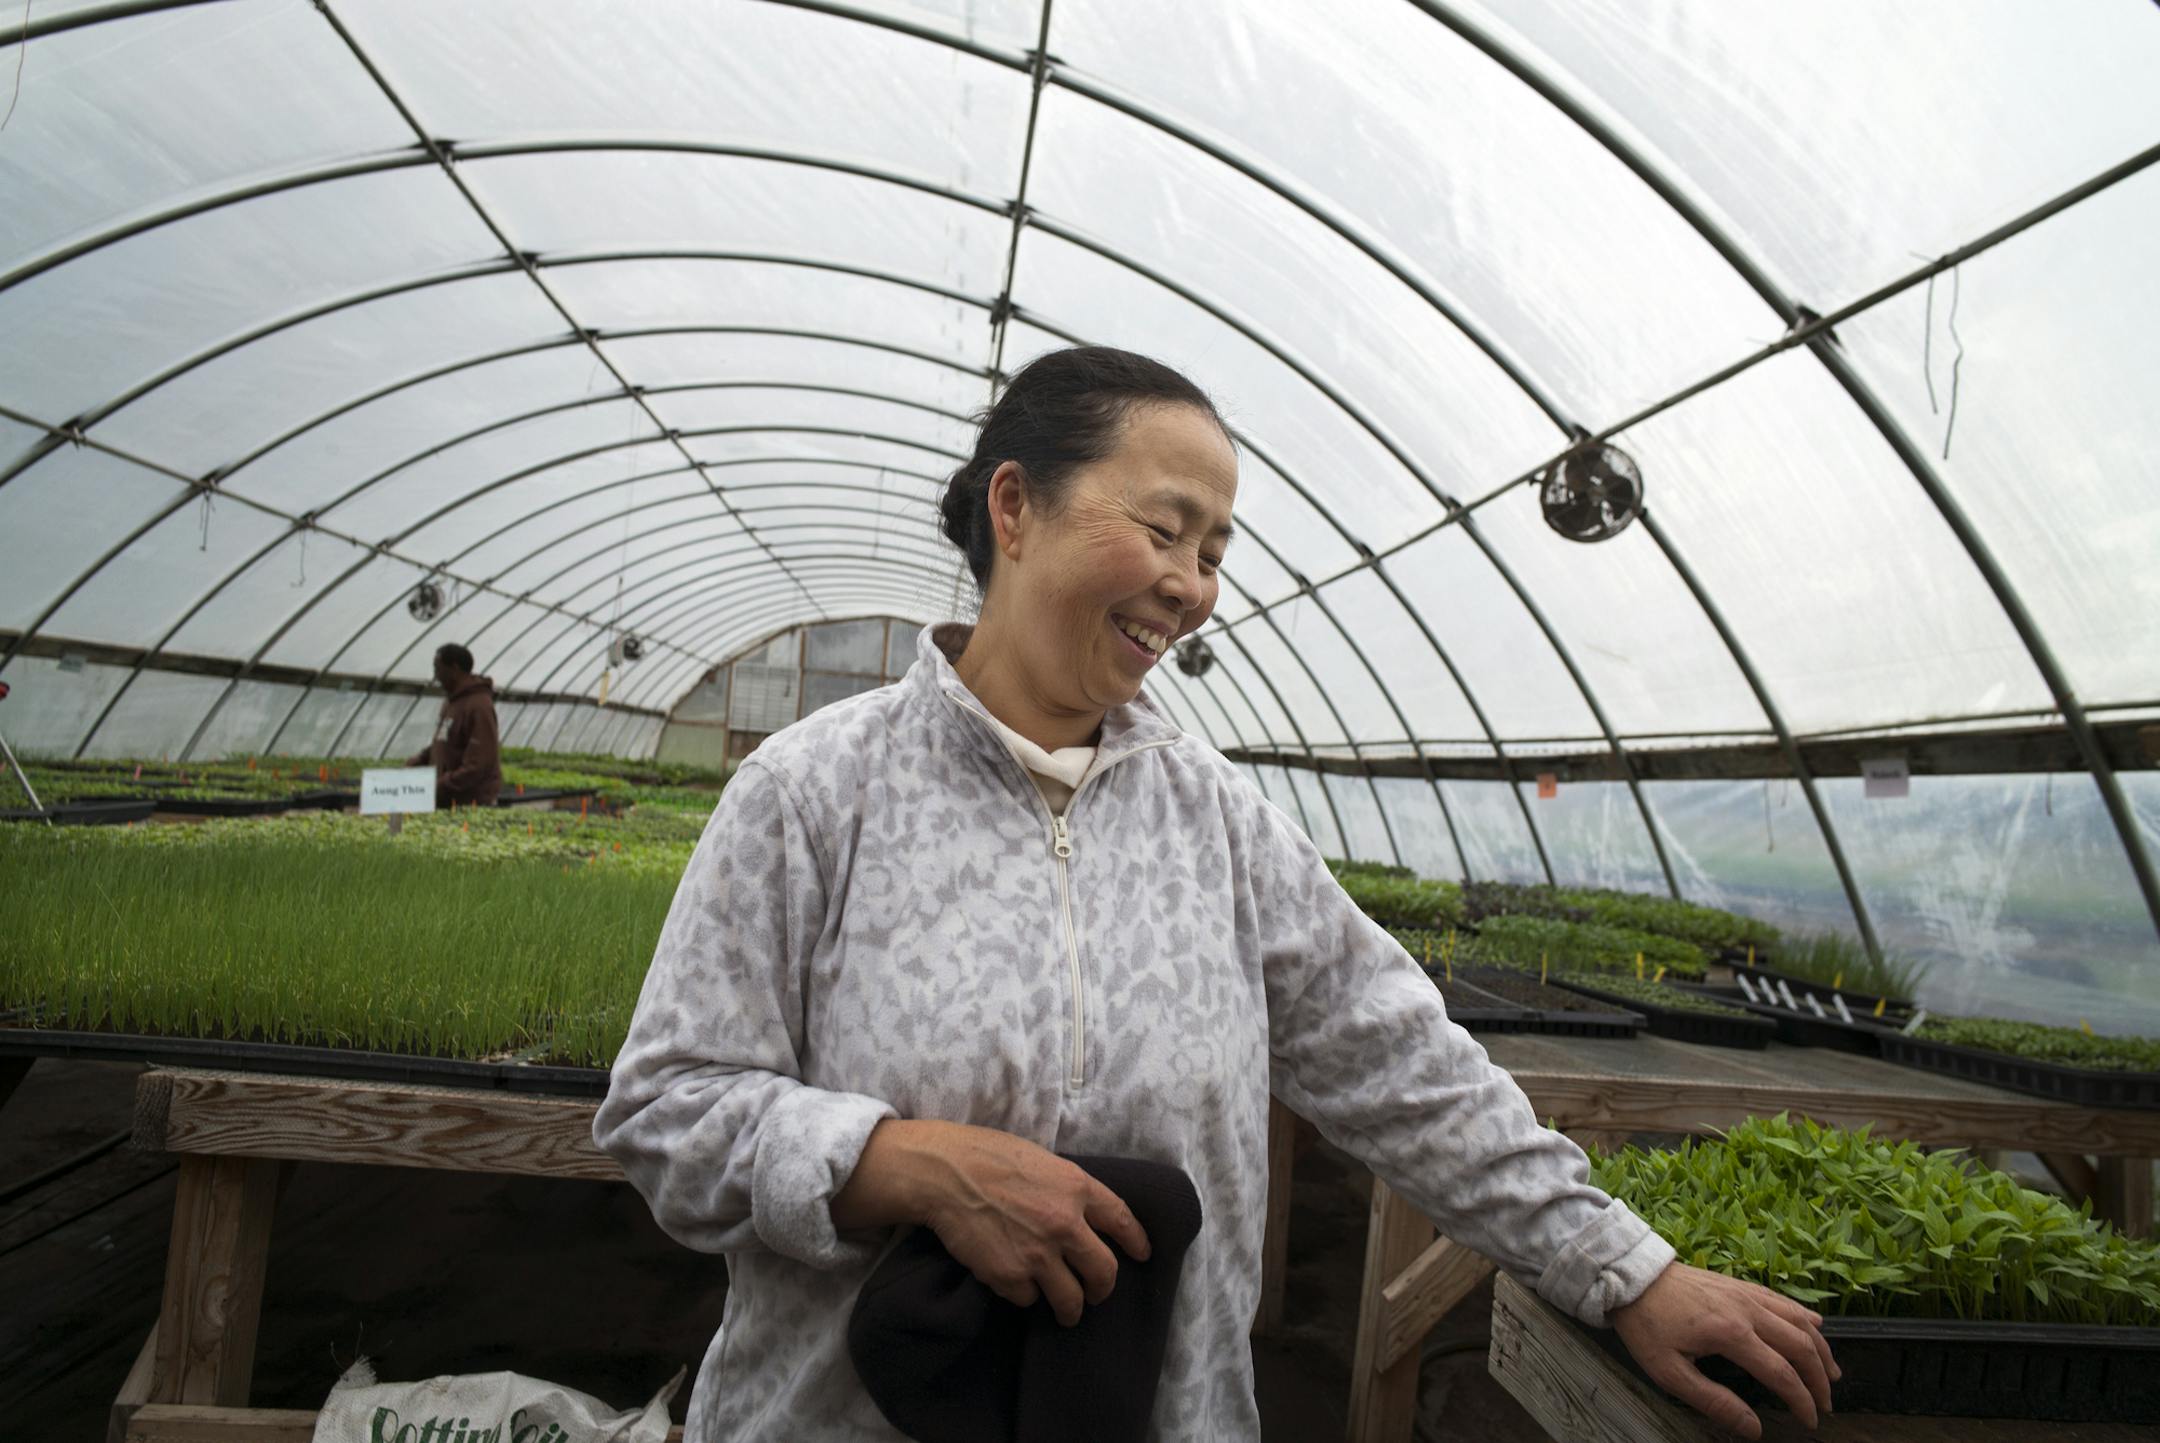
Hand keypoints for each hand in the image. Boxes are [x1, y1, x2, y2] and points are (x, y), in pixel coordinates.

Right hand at [834, 1120, 1150, 1326]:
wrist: (947, 1173)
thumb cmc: (989, 1156)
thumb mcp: (1042, 1160)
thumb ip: (1067, 1188)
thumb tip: (1081, 1212)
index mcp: (1078, 1188)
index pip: (1123, 1220)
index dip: (1137, 1241)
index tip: (1142, 1255)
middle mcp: (1066, 1224)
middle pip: (1104, 1272)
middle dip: (1103, 1289)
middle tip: (1096, 1294)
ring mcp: (1039, 1254)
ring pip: (1071, 1299)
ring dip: (1070, 1309)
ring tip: (1065, 1312)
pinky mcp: (1011, 1277)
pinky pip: (1029, 1299)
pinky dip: (1026, 1296)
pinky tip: (1016, 1285)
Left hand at [1610, 1262, 1839, 1437]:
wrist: (1629, 1277)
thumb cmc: (1646, 1325)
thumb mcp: (1670, 1372)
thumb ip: (1714, 1401)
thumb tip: (1753, 1429)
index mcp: (1731, 1334)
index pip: (1782, 1374)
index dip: (1802, 1400)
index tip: (1811, 1421)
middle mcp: (1747, 1310)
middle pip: (1800, 1346)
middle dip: (1820, 1379)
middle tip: (1826, 1403)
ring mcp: (1746, 1293)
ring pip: (1799, 1320)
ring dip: (1820, 1348)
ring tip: (1833, 1373)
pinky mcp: (1740, 1284)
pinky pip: (1783, 1300)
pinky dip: (1805, 1317)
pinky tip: (1815, 1327)